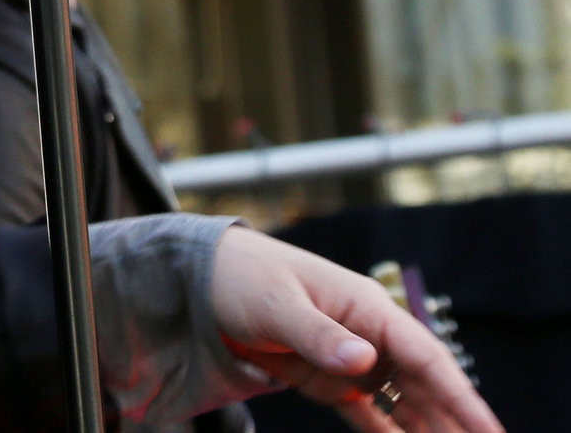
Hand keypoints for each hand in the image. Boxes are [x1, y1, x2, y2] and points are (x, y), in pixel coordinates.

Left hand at [210, 227, 498, 432]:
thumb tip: (363, 361)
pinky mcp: (329, 379)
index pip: (425, 356)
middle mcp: (368, 336)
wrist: (204, 278)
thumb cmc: (242, 276)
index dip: (460, 394)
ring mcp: (351, 359)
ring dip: (428, 430)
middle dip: (454, 421)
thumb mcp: (275, 302)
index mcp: (366, 307)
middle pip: (424, 386)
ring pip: (403, 403)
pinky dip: (389, 432)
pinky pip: (368, 412)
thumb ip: (317, 333)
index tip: (489, 429)